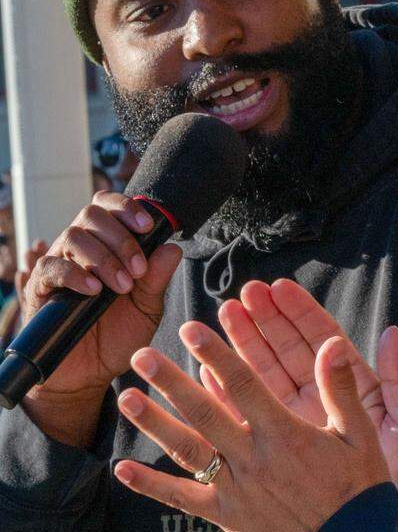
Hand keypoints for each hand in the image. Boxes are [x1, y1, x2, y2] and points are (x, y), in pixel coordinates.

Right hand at [19, 192, 180, 445]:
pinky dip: (74, 273)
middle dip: (121, 237)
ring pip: (73, 236)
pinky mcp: (41, 289)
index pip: (110, 206)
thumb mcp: (146, 308)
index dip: (128, 207)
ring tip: (121, 286)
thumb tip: (172, 247)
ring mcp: (60, 266)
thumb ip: (157, 278)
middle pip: (92, 214)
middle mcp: (82, 249)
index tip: (149, 226)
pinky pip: (51, 266)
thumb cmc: (118, 336)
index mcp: (108, 245)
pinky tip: (94, 290)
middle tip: (138, 270)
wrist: (89, 375)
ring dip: (103, 257)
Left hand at [114, 322, 388, 531]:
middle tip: (142, 355)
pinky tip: (122, 469)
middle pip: (204, 412)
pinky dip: (151, 484)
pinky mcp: (226, 514)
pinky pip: (183, 498)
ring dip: (154, 424)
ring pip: (187, 450)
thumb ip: (340, 387)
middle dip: (171, 381)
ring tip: (126, 398)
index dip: (216, 354)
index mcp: (285, 433)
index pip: (243, 384)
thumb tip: (332, 344)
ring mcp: (236, 487)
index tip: (193, 329)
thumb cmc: (359, 485)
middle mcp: (253, 457)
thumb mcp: (359, 433)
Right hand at [205, 279, 397, 489]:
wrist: (379, 515)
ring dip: (240, 349)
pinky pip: (246, 416)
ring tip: (218, 318)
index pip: (321, 338)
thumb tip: (391, 333)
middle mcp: (320, 395)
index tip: (279, 287)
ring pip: (263, 376)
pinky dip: (226, 396)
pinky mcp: (277, 444)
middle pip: (286, 350)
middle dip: (265, 320)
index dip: (300, 312)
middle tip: (242, 294)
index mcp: (351, 384)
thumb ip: (397, 379)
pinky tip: (206, 374)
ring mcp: (296, 418)